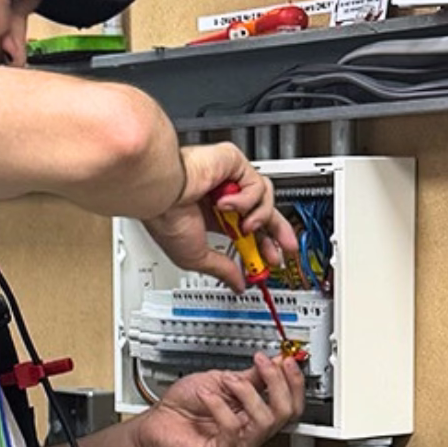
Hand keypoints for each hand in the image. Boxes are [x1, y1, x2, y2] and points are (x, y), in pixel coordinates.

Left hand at [132, 353, 304, 446]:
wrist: (155, 422)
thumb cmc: (183, 405)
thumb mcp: (221, 380)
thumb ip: (250, 376)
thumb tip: (274, 362)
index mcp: (255, 416)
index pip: (290, 405)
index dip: (294, 382)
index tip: (287, 359)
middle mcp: (251, 433)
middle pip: (285, 414)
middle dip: (277, 384)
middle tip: (262, 364)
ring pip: (264, 422)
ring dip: (247, 393)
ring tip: (227, 381)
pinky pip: (233, 431)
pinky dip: (220, 407)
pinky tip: (207, 396)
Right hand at [139, 143, 296, 291]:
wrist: (161, 194)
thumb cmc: (165, 218)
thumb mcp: (197, 256)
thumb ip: (222, 269)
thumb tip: (237, 284)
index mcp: (212, 216)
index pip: (246, 230)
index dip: (260, 246)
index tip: (268, 262)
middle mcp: (222, 195)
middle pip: (263, 211)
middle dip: (277, 232)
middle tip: (286, 249)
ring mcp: (229, 178)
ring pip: (265, 197)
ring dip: (259, 217)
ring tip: (244, 226)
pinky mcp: (234, 162)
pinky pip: (257, 184)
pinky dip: (246, 200)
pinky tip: (227, 203)